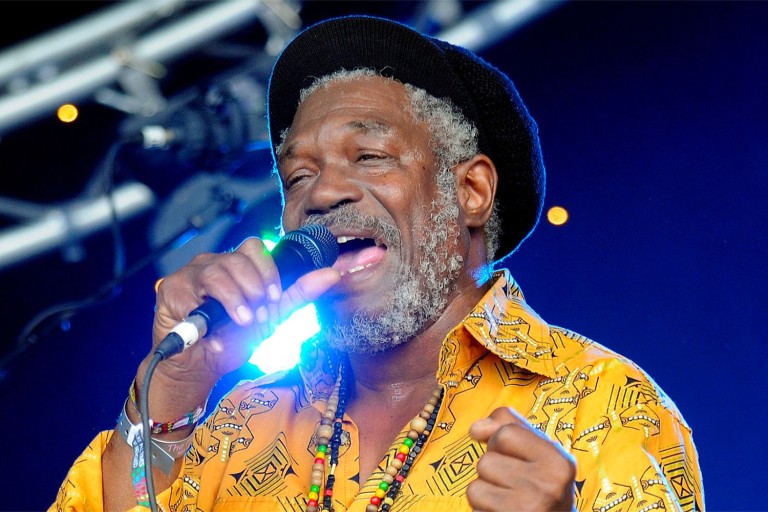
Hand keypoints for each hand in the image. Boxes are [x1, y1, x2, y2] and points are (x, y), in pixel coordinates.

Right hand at [150, 236, 340, 385]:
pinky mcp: (171, 289)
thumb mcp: (271, 317)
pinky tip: (215, 334)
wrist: (200, 369)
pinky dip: (209, 315)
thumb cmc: (232, 339)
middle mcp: (212, 263)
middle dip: (256, 292)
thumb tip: (332, 274)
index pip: (257, 249)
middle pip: (240, 259)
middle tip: (258, 319)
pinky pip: (193, 293)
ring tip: (243, 323)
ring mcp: (190, 274)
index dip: (269, 274)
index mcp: (236, 265)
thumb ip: (299, 294)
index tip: (274, 302)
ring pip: (218, 272)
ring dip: (237, 301)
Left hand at [467, 407, 575, 511]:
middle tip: (512, 486)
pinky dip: (482, 511)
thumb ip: (507, 425)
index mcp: (558, 461)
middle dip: (492, 473)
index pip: (505, 433)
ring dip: (485, 494)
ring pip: (475, 487)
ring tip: (507, 501)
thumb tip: (475, 429)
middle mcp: (548, 485)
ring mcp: (529, 508)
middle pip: (486, 461)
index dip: (499, 443)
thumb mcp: (536, 452)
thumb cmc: (540, 487)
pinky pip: (475, 509)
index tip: (515, 459)